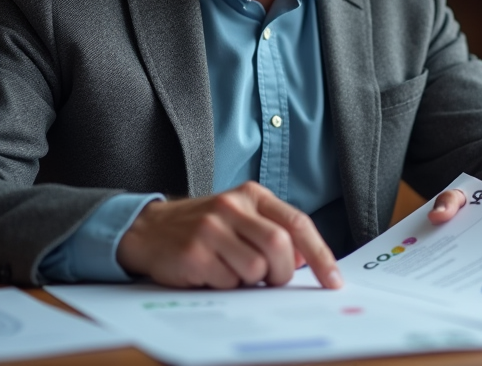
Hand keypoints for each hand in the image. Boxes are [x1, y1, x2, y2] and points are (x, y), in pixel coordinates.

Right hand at [116, 181, 341, 289]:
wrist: (148, 229)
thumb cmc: (204, 228)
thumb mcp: (241, 219)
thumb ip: (274, 233)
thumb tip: (305, 261)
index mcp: (252, 195)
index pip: (297, 223)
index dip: (320, 255)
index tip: (333, 281)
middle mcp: (233, 206)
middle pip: (280, 246)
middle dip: (282, 274)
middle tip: (270, 281)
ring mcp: (211, 227)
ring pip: (255, 269)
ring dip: (249, 281)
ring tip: (230, 271)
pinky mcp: (193, 251)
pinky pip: (227, 282)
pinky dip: (225, 285)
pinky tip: (210, 273)